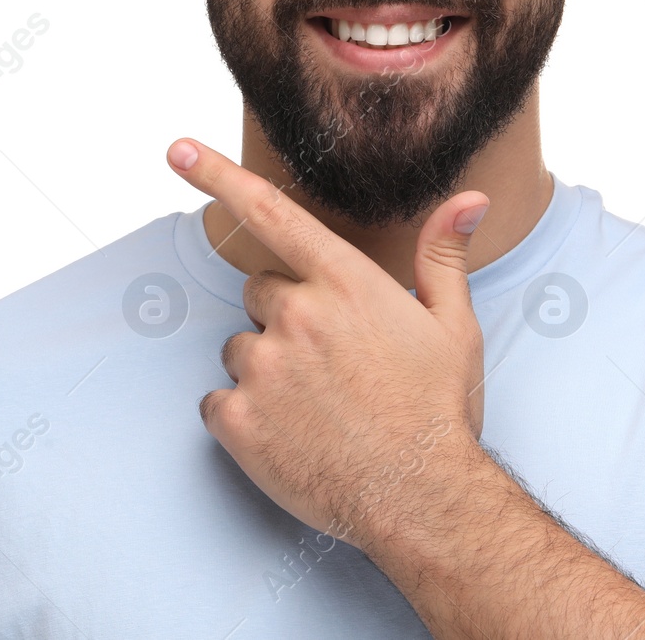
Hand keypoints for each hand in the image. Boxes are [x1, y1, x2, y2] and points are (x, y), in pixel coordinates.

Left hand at [167, 136, 491, 550]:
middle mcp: (296, 315)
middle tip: (331, 363)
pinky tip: (289, 435)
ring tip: (317, 406)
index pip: (270, 212)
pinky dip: (243, 418)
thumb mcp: (454, 327)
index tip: (176, 147)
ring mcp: (262, 368)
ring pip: (240, 349)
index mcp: (344, 283)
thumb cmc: (438, 411)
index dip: (217, 174)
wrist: (421, 498)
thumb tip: (468, 200)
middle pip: (261, 293)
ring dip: (266, 370)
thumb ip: (443, 257)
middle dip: (285, 318)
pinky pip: (217, 403)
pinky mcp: (237, 420)